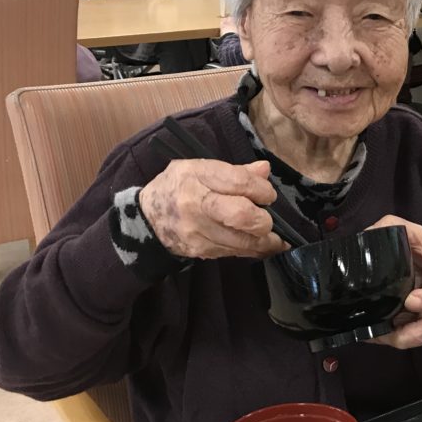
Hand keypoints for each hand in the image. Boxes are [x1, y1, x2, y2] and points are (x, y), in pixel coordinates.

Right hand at [139, 159, 286, 258]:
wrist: (147, 218)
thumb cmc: (178, 187)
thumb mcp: (199, 169)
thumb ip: (235, 171)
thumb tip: (264, 170)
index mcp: (196, 175)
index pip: (238, 182)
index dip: (261, 190)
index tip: (268, 195)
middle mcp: (195, 203)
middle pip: (241, 215)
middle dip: (263, 219)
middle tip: (269, 219)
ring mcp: (196, 230)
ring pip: (241, 240)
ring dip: (265, 241)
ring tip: (274, 237)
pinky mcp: (199, 250)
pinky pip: (234, 252)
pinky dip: (251, 249)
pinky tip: (259, 244)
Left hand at [368, 215, 421, 349]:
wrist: (419, 256)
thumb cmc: (413, 242)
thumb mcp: (401, 227)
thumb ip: (387, 229)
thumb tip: (365, 240)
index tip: (411, 302)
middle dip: (415, 332)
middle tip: (389, 334)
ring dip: (402, 340)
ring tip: (377, 336)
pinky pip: (414, 336)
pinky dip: (395, 338)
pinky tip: (375, 335)